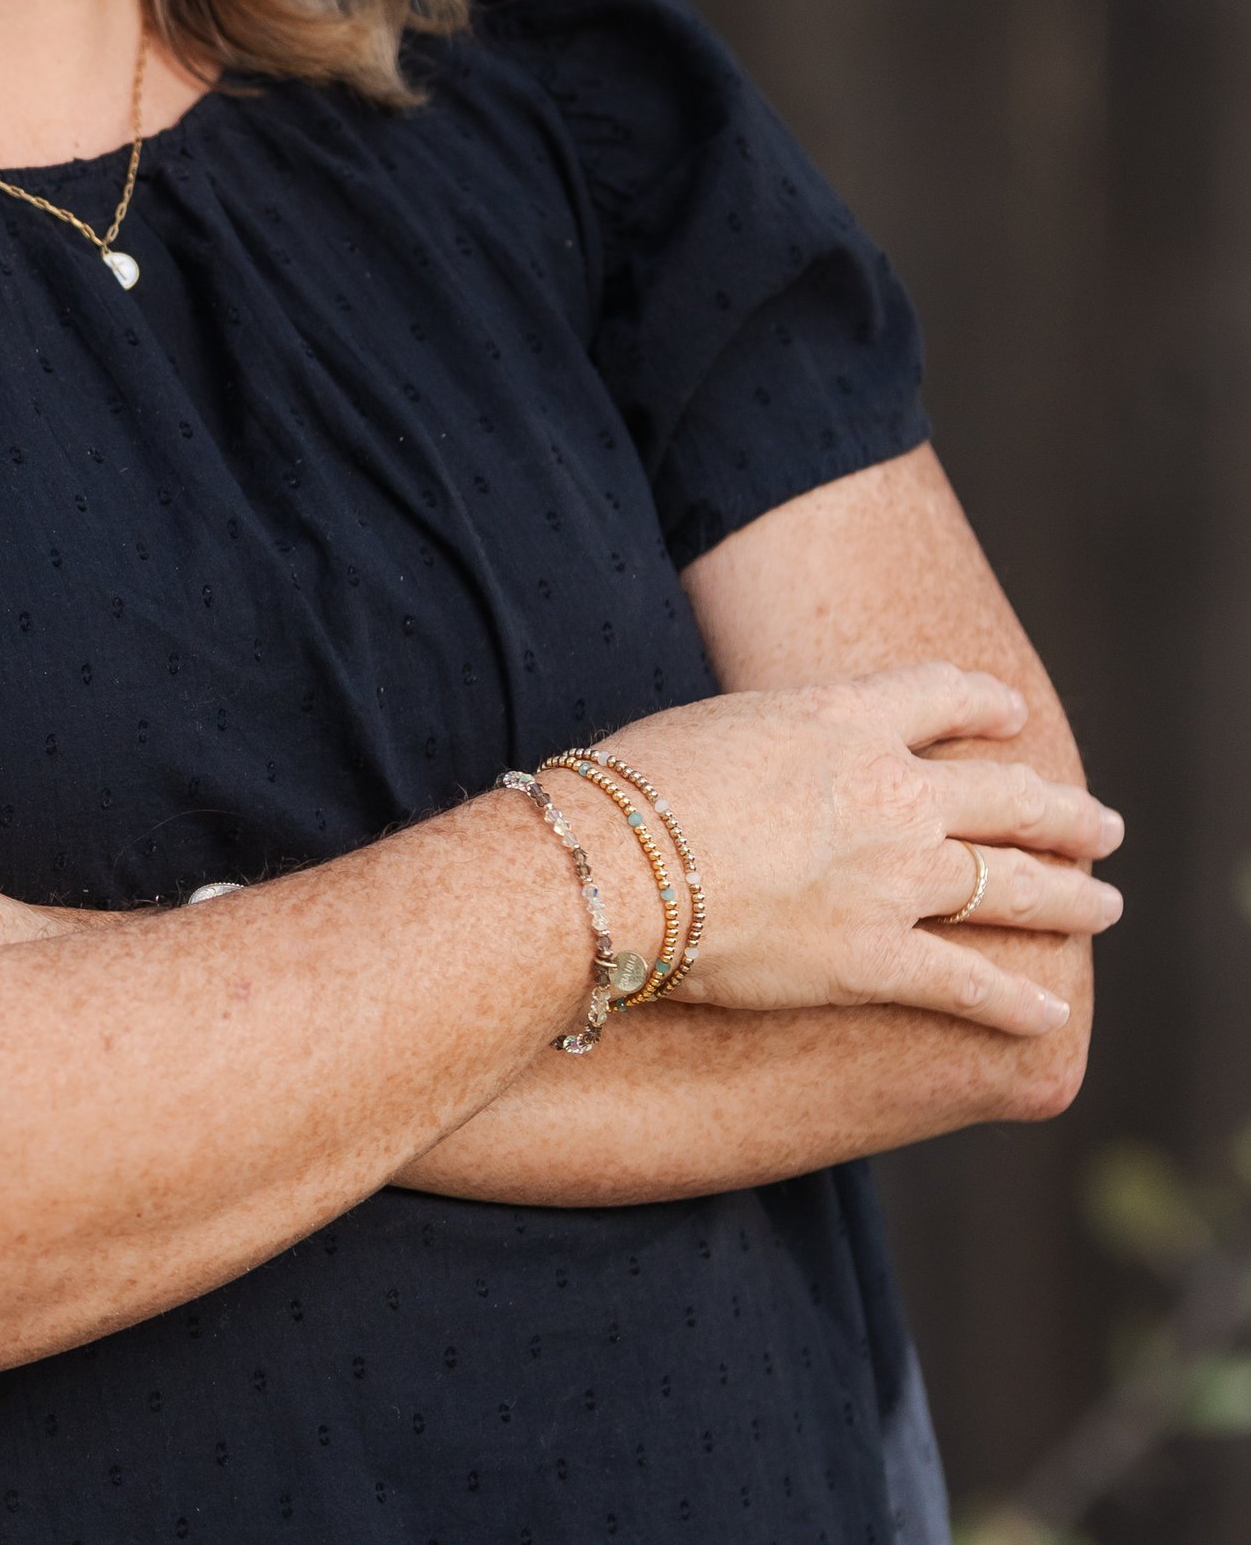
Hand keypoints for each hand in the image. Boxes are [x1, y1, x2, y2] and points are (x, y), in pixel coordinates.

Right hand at [600, 661, 1122, 1036]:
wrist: (607, 867)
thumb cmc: (633, 789)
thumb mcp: (720, 723)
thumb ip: (784, 735)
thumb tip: (796, 750)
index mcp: (843, 720)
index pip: (943, 695)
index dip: (987, 704)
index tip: (1013, 717)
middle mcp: (889, 792)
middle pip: (1009, 794)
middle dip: (1065, 811)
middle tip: (1101, 825)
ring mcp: (891, 878)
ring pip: (1014, 885)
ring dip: (1071, 896)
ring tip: (1103, 903)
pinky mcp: (875, 961)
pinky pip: (971, 986)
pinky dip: (1019, 1005)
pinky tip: (1050, 1015)